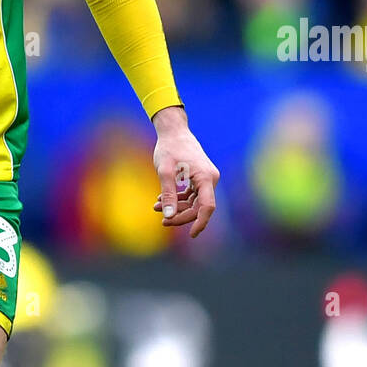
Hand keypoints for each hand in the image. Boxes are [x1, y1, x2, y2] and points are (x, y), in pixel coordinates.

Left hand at [151, 106, 219, 238]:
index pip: (207, 207)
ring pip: (193, 202)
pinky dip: (177, 199)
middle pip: (198, 207)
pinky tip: (161, 201)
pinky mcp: (199, 178)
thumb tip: (168, 216)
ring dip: (176, 207)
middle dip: (180, 215)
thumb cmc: (169, 148)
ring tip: (156, 207)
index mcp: (206, 178)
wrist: (173, 131)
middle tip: (162, 221)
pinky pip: (190, 195)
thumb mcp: (164, 171)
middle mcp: (210, 179)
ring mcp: (205, 179)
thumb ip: (168, 194)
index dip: (201, 223)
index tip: (192, 235)